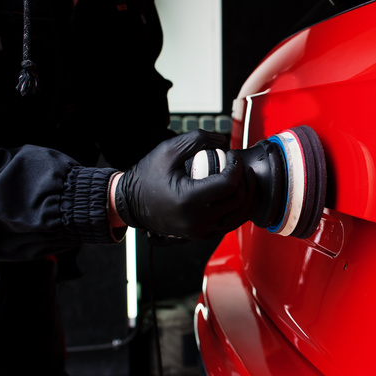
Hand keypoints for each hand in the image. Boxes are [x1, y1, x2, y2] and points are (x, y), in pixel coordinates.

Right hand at [114, 131, 255, 238]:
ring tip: (243, 180)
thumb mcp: (168, 150)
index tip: (231, 155)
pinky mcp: (200, 235)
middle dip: (244, 180)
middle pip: (238, 200)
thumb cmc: (147, 176)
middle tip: (239, 166)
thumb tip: (224, 141)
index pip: (229, 183)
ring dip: (246, 197)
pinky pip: (228, 224)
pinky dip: (237, 210)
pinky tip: (235, 194)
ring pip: (238, 216)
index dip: (237, 166)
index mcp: (189, 200)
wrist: (130, 203)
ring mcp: (199, 231)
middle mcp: (196, 220)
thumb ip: (197, 140)